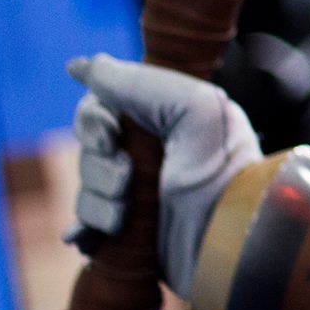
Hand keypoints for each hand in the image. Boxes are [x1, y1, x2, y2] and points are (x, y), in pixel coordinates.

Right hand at [66, 53, 262, 299]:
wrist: (228, 243)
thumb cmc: (221, 171)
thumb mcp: (192, 108)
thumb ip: (136, 82)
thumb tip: (80, 66)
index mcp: (168, 114)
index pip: (102, 104)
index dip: (95, 119)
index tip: (110, 135)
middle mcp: (153, 148)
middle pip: (89, 146)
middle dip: (99, 165)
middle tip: (126, 179)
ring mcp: (141, 190)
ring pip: (87, 188)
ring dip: (99, 201)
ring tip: (126, 214)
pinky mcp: (131, 229)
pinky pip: (88, 224)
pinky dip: (88, 230)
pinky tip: (96, 236)